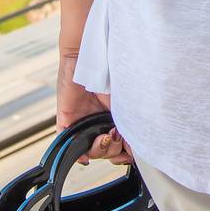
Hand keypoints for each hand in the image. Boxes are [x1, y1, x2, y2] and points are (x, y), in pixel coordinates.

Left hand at [56, 49, 131, 165]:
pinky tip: (87, 153)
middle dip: (114, 151)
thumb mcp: (127, 101)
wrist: (90, 56)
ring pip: (92, 152)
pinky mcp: (67, 122)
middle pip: (108, 152)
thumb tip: (143, 146)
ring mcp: (83, 124)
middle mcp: (99, 123)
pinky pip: (70, 145)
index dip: (126, 153)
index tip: (131, 152)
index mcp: (115, 119)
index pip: (121, 147)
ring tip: (107, 134)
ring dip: (102, 149)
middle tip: (116, 135)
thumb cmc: (112, 72)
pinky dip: (80, 153)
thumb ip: (134, 123)